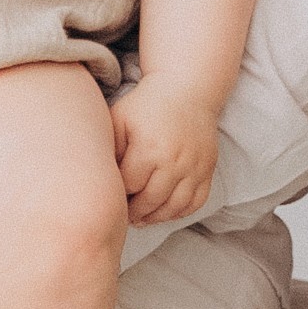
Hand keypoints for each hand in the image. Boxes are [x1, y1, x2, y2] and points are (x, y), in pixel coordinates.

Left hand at [111, 86, 219, 223]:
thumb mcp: (119, 120)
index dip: (118, 195)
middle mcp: (175, 161)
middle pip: (151, 201)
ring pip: (175, 207)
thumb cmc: (146, 106)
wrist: (187, 90)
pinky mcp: (208, 169)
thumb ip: (108, 149)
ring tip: (142, 218)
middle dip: (135, 212)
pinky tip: (165, 210)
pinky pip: (196, 202)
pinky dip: (180, 211)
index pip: (130, 186)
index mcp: (149, 149)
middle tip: (124, 214)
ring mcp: (195, 167)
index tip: (110, 197)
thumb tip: (99, 179)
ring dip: (156, 217)